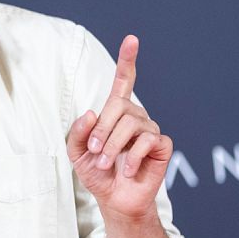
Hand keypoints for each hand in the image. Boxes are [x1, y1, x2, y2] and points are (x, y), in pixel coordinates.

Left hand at [67, 35, 172, 220]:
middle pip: (119, 106)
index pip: (123, 80)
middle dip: (103, 130)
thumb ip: (79, 132)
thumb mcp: (76, 151)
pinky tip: (127, 169)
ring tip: (108, 163)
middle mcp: (135, 115)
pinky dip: (133, 157)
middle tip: (95, 151)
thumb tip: (91, 112)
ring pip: (132, 125)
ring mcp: (150, 129)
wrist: (114, 198)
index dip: (127, 60)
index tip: (132, 39)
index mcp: (114, 111)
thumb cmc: (96, 171)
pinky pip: (149, 141)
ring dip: (114, 147)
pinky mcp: (162, 146)